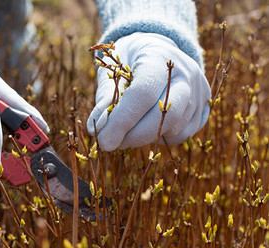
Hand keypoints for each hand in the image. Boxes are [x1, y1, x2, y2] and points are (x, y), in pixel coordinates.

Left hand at [87, 32, 210, 150]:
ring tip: (125, 133)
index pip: (143, 93)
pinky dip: (161, 137)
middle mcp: (186, 72)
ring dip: (145, 138)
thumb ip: (105, 100)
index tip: (103, 140)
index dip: (122, 121)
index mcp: (159, 56)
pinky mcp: (204, 106)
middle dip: (134, 136)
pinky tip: (146, 127)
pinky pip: (183, 134)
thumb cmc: (127, 63)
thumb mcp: (111, 73)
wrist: (156, 51)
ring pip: (175, 128)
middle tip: (110, 143)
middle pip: (167, 114)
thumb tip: (96, 130)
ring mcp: (200, 89)